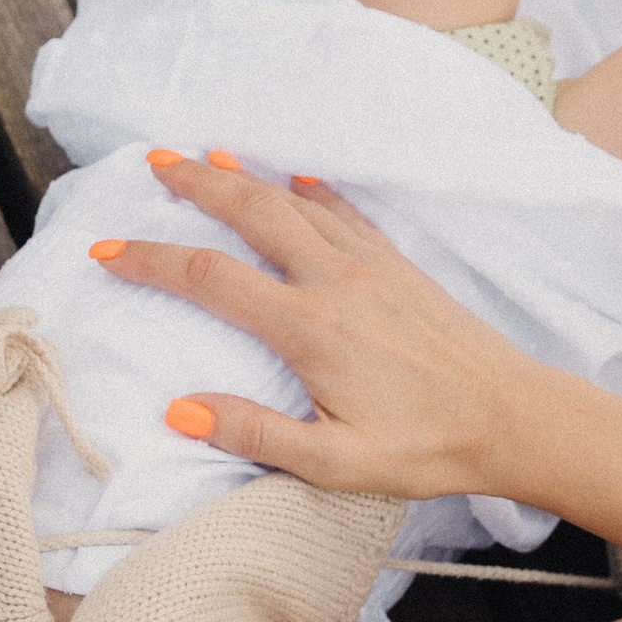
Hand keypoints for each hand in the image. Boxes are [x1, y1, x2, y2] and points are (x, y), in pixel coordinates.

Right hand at [95, 153, 541, 502]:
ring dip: (245, 178)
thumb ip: (256, 435)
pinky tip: (296, 180)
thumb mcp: (334, 463)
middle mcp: (335, 280)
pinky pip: (343, 211)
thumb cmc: (426, 448)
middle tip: (154, 164)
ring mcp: (371, 265)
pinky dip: (309, 189)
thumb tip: (181, 408)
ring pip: (295, 201)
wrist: (513, 417)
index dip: (151, 262)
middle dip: (195, 184)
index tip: (109, 252)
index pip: (210, 279)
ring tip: (206, 158)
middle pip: (250, 212)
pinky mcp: (399, 266)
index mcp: (309, 328)